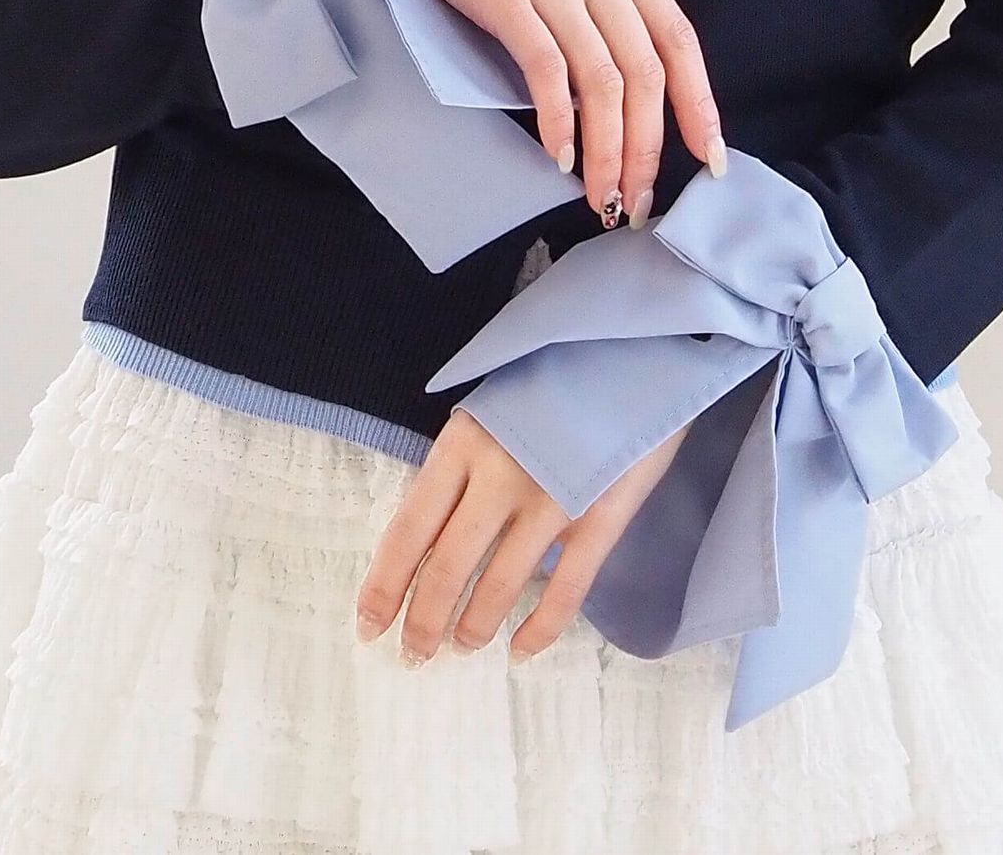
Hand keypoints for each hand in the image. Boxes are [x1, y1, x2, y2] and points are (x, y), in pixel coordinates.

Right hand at [314, 0, 724, 226]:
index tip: (709, 159)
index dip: (700, 104)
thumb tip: (618, 79)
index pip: (678, 39)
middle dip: (648, 148)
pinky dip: (559, 122)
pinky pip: (547, 71)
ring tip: (601, 196)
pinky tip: (559, 155)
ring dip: (609, 151)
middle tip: (637, 201)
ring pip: (602, 82)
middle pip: (644, 73)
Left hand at [355, 404, 690, 664]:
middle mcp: (499, 474)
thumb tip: (427, 534)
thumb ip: (462, 463)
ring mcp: (553, 498)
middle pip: (447, 567)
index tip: (368, 626)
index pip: (409, 529)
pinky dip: (540, 629)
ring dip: (473, 627)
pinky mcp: (601, 516)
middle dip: (424, 621)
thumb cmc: (554, 375)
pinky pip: (565, 589)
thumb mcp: (491, 406)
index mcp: (462, 441)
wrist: (633, 347)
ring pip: (499, 585)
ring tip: (462, 648)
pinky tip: (520, 651)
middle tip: (414, 655)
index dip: (385, 585)